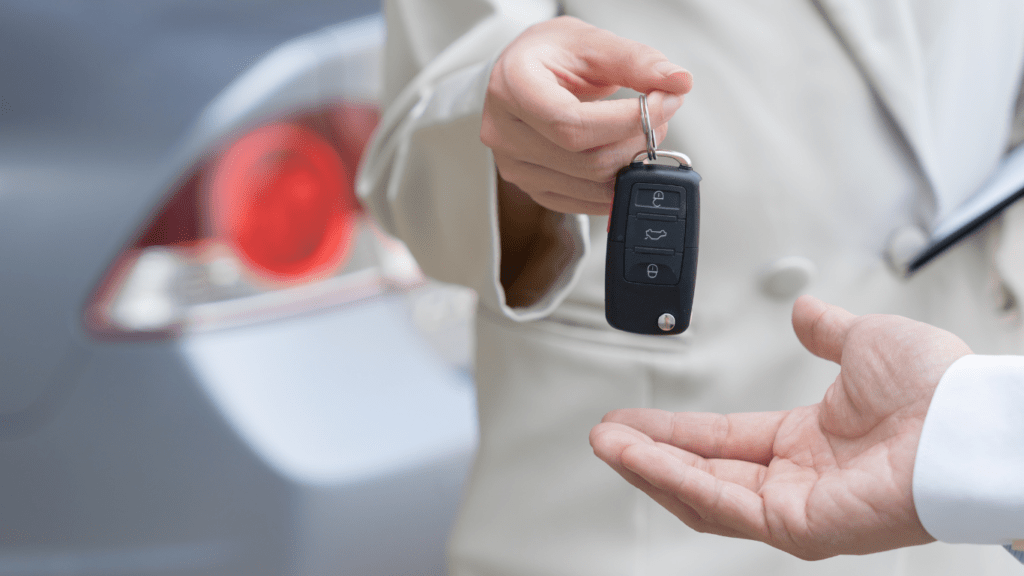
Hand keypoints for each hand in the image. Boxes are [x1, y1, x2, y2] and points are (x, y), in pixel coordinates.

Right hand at [482, 16, 691, 215]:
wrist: (520, 74)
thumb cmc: (546, 55)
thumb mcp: (589, 42)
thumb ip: (635, 61)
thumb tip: (678, 82)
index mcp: (512, 88)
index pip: (571, 124)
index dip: (626, 122)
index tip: (663, 103)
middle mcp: (505, 133)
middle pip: (586, 160)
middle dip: (637, 141)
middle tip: (659, 115)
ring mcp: (516, 167)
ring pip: (590, 186)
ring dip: (631, 164)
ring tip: (641, 132)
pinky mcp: (532, 188)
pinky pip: (583, 203)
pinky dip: (615, 185)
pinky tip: (625, 157)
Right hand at [590, 295, 972, 558]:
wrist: (967, 418)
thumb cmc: (938, 388)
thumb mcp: (867, 342)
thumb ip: (826, 331)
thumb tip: (805, 310)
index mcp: (809, 441)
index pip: (722, 440)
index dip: (673, 430)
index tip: (633, 418)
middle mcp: (799, 479)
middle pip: (703, 471)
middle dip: (649, 452)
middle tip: (605, 436)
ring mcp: (797, 507)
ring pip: (704, 493)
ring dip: (650, 467)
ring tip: (608, 445)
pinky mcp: (799, 527)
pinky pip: (724, 504)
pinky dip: (675, 479)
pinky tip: (641, 457)